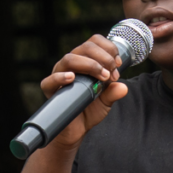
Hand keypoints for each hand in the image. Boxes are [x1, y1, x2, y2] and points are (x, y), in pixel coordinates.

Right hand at [38, 35, 132, 149]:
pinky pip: (49, 80)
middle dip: (103, 58)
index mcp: (84, 61)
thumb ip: (114, 92)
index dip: (108, 48)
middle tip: (112, 74)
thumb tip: (123, 87)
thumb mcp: (107, 101)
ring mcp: (59, 75)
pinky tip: (72, 78)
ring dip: (90, 65)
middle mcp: (71, 64)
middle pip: (84, 47)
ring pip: (69, 59)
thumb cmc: (90, 110)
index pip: (94, 42)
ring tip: (102, 77)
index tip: (119, 64)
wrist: (77, 130)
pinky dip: (60, 77)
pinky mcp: (50, 90)